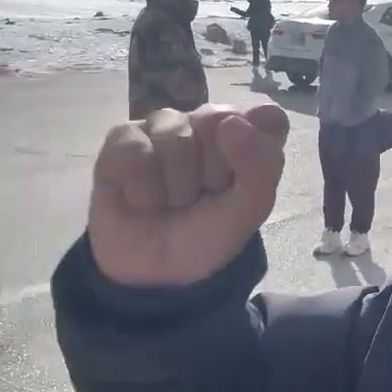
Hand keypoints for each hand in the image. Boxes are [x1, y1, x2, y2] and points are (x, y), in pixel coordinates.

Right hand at [87, 104, 289, 286]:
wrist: (153, 275)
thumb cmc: (206, 235)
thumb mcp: (248, 212)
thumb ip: (260, 166)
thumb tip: (231, 121)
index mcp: (247, 135)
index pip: (268, 116)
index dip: (255, 149)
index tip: (239, 182)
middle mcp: (206, 121)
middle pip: (217, 118)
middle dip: (211, 171)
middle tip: (201, 196)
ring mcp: (163, 125)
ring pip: (175, 136)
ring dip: (176, 187)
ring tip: (171, 202)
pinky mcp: (123, 137)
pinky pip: (136, 151)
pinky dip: (143, 191)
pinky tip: (141, 201)